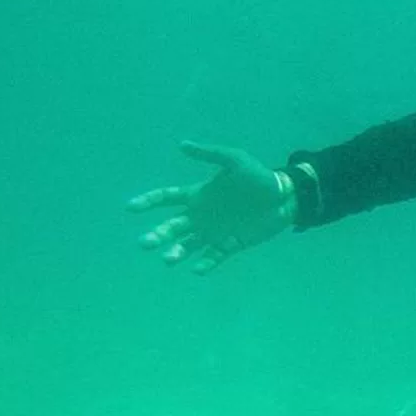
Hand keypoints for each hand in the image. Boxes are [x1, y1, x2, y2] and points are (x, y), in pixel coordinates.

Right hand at [128, 142, 292, 274]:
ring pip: (189, 245)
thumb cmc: (259, 177)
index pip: (166, 198)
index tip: (130, 207)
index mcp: (197, 195)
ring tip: (168, 259)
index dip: (147, 201)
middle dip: (158, 235)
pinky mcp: (230, 245)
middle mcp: (200, 216)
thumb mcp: (236, 160)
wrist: (284, 198)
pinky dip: (205, 263)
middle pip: (172, 226)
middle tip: (145, 243)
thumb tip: (182, 145)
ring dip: (177, 252)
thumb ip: (211, 155)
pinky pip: (214, 257)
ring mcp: (214, 232)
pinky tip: (197, 269)